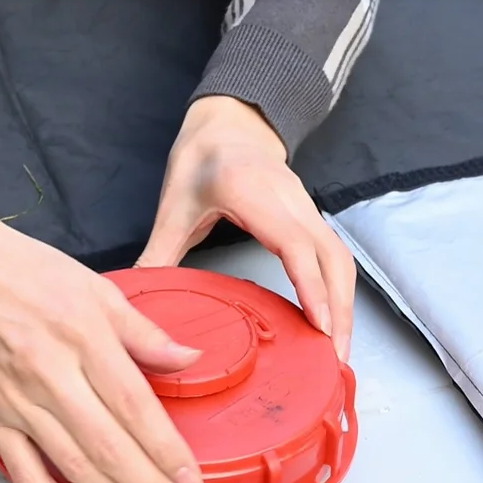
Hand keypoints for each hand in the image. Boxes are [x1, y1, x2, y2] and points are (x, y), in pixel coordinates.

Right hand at [0, 194, 205, 482]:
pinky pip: (24, 473)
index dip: (166, 450)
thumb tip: (188, 359)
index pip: (134, 407)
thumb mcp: (96, 287)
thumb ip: (144, 332)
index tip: (191, 479)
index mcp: (82, 336)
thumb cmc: (22, 270)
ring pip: (73, 466)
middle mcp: (49, 374)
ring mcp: (16, 401)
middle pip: (109, 447)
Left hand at [136, 95, 355, 360]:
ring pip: (340, 259)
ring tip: (337, 350)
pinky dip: (339, 291)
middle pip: (331, 257)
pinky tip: (332, 322)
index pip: (292, 244)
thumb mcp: (172, 206)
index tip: (320, 324)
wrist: (229, 125)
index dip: (310, 286)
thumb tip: (137, 296)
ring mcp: (306, 207)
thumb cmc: (200, 160)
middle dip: (340, 308)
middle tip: (335, 356)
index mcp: (250, 192)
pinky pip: (335, 257)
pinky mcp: (312, 218)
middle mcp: (289, 199)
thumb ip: (158, 253)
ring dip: (345, 304)